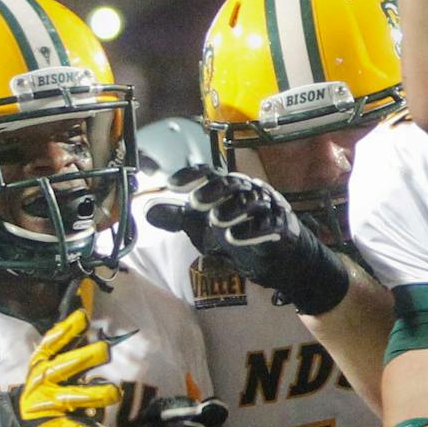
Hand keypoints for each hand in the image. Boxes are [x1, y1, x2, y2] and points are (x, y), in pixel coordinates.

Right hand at [0, 299, 124, 426]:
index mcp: (43, 365)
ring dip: (94, 395)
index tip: (83, 317)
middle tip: (104, 350)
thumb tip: (83, 313)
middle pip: (63, 367)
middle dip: (83, 358)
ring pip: (72, 398)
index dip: (66, 330)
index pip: (51, 344)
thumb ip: (64, 345)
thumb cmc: (43, 391)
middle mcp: (44, 383)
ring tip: (113, 393)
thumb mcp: (47, 367)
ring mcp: (49, 407)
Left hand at [146, 166, 348, 314]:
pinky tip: (235, 238)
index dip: (191, 176)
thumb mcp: (200, 227)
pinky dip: (252, 231)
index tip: (172, 185)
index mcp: (227, 186)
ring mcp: (266, 207)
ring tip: (216, 221)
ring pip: (252, 201)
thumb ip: (176, 218)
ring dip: (233, 209)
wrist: (273, 253)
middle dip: (213, 190)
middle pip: (231, 183)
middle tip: (195, 202)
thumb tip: (146, 212)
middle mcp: (247, 191)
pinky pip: (268, 225)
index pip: (209, 173)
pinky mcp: (281, 226)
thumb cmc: (235, 231)